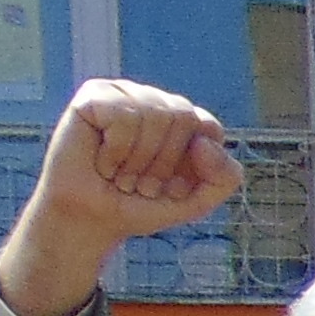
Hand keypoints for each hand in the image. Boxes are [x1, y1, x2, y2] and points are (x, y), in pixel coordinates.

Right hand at [0, 82, 241, 315]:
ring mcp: (124, 94)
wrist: (89, 221)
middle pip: (183, 117)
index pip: (208, 127)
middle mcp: (155, 100)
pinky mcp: (94, 96)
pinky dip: (116, 151)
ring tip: (121, 175)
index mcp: (183, 119)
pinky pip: (124, 116)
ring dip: (138, 161)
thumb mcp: (196, 202)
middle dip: (163, 164)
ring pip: (155, 114)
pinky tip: (102, 162)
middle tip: (140, 183)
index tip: (170, 188)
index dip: (190, 166)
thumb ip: (225, 178)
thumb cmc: (139, 206)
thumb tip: (204, 142)